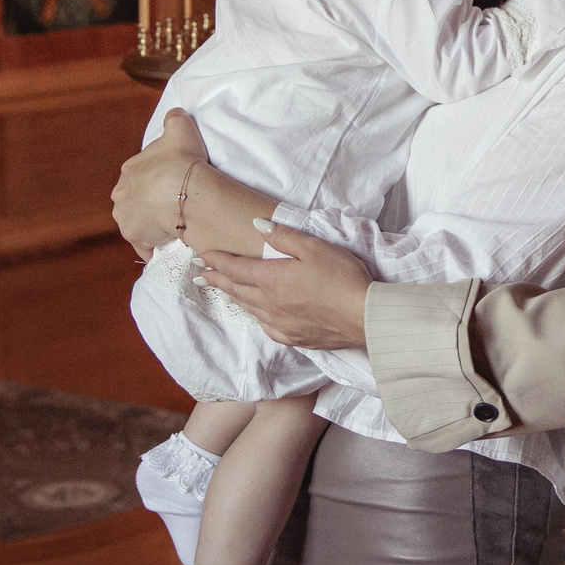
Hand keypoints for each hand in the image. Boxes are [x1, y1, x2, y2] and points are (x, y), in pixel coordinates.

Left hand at [110, 109, 210, 251]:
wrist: (186, 191)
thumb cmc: (182, 159)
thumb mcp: (180, 128)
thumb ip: (174, 118)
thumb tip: (175, 113)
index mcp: (129, 169)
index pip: (138, 176)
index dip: (154, 181)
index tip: (169, 185)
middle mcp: (120, 193)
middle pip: (133, 200)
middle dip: (147, 204)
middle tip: (170, 206)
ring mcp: (124, 216)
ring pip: (135, 222)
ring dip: (147, 224)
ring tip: (168, 225)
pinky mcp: (133, 236)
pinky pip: (143, 244)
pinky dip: (151, 245)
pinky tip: (164, 243)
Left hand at [199, 223, 372, 350]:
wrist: (364, 317)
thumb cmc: (342, 278)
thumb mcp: (315, 247)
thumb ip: (284, 237)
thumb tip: (258, 227)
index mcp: (271, 279)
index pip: (234, 269)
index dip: (216, 261)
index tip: (202, 256)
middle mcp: (269, 304)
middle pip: (235, 289)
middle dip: (216, 280)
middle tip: (200, 275)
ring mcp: (280, 323)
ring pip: (248, 308)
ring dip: (233, 296)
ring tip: (223, 290)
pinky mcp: (293, 338)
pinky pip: (265, 325)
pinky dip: (255, 315)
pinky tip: (257, 314)